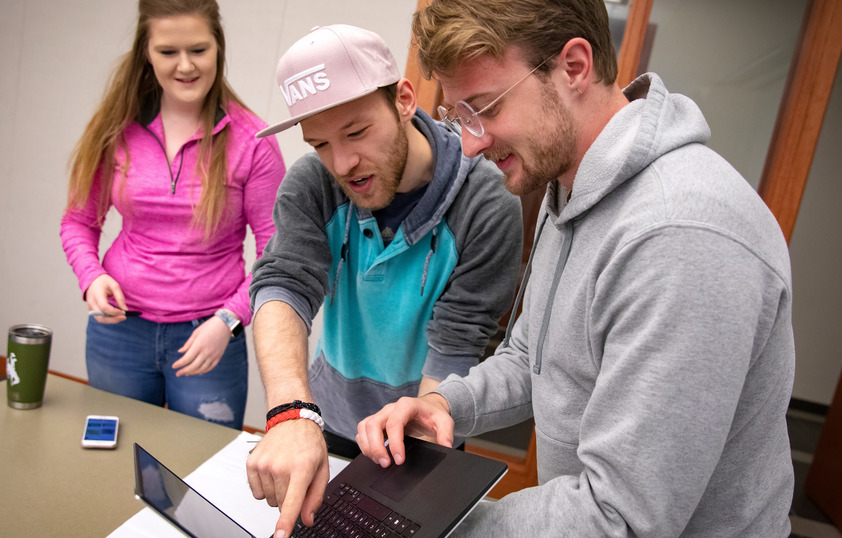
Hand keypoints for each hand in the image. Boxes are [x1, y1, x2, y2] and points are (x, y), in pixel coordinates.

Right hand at [86, 274, 127, 323]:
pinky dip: (107, 319)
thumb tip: (125, 309)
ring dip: (111, 320)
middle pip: (101, 316)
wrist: (92, 280)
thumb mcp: (114, 285)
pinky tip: (115, 316)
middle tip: (124, 317)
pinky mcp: (91, 310)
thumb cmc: (104, 282)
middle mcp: (91, 302)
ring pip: (100, 319)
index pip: (104, 307)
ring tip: (120, 317)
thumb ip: (120, 297)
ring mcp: (90, 307)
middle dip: (113, 319)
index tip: (123, 312)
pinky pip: (99, 317)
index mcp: (97, 294)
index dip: (114, 312)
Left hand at [172, 315, 230, 376]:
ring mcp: (213, 355)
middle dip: (184, 371)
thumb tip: (180, 352)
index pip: (186, 359)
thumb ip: (188, 344)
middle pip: (193, 366)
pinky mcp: (219, 357)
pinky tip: (198, 372)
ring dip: (193, 372)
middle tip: (178, 374)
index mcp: (199, 345)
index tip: (173, 366)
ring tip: (186, 373)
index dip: (179, 364)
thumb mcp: (196, 333)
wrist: (225, 325)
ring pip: (201, 369)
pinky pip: (210, 367)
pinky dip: (203, 371)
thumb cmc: (209, 327)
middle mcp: (206, 352)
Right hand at [246, 419, 330, 536]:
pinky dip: (264, 487)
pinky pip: (256, 492)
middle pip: (281, 505)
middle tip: (295, 479)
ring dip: (277, 493)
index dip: (286, 523)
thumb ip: (315, 497)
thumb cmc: (309, 444)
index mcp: (301, 468)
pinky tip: (272, 472)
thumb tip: (307, 519)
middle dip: (289, 499)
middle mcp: (280, 466)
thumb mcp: (322, 469)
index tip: (280, 536)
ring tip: (284, 472)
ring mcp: (263, 464)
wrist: (292, 420)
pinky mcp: (251, 463)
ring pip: (268, 500)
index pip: (291, 502)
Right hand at [356, 393, 453, 468]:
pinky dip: (365, 445)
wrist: (427, 407)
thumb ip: (446, 433)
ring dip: (368, 447)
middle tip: (386, 464)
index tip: (400, 460)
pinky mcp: (376, 422)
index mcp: (406, 405)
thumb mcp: (445, 421)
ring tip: (380, 461)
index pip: (394, 423)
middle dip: (376, 447)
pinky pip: (363, 432)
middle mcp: (390, 408)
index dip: (394, 443)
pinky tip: (375, 456)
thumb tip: (446, 446)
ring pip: (364, 427)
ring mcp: (381, 414)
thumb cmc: (433, 414)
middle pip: (373, 425)